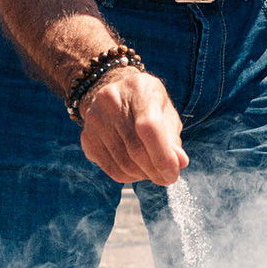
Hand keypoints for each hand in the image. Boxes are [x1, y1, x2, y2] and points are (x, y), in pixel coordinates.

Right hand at [76, 66, 187, 184]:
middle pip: (136, 150)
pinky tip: (138, 169)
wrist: (115, 92)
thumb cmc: (147, 104)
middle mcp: (111, 101)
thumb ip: (173, 138)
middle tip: (167, 178)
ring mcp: (95, 120)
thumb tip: (180, 163)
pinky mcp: (87, 138)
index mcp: (138, 89)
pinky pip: (112, 170)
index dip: (163, 156)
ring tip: (153, 171)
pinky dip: (129, 176)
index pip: (149, 127)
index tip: (173, 173)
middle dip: (156, 171)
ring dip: (144, 175)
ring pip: (124, 164)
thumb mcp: (165, 112)